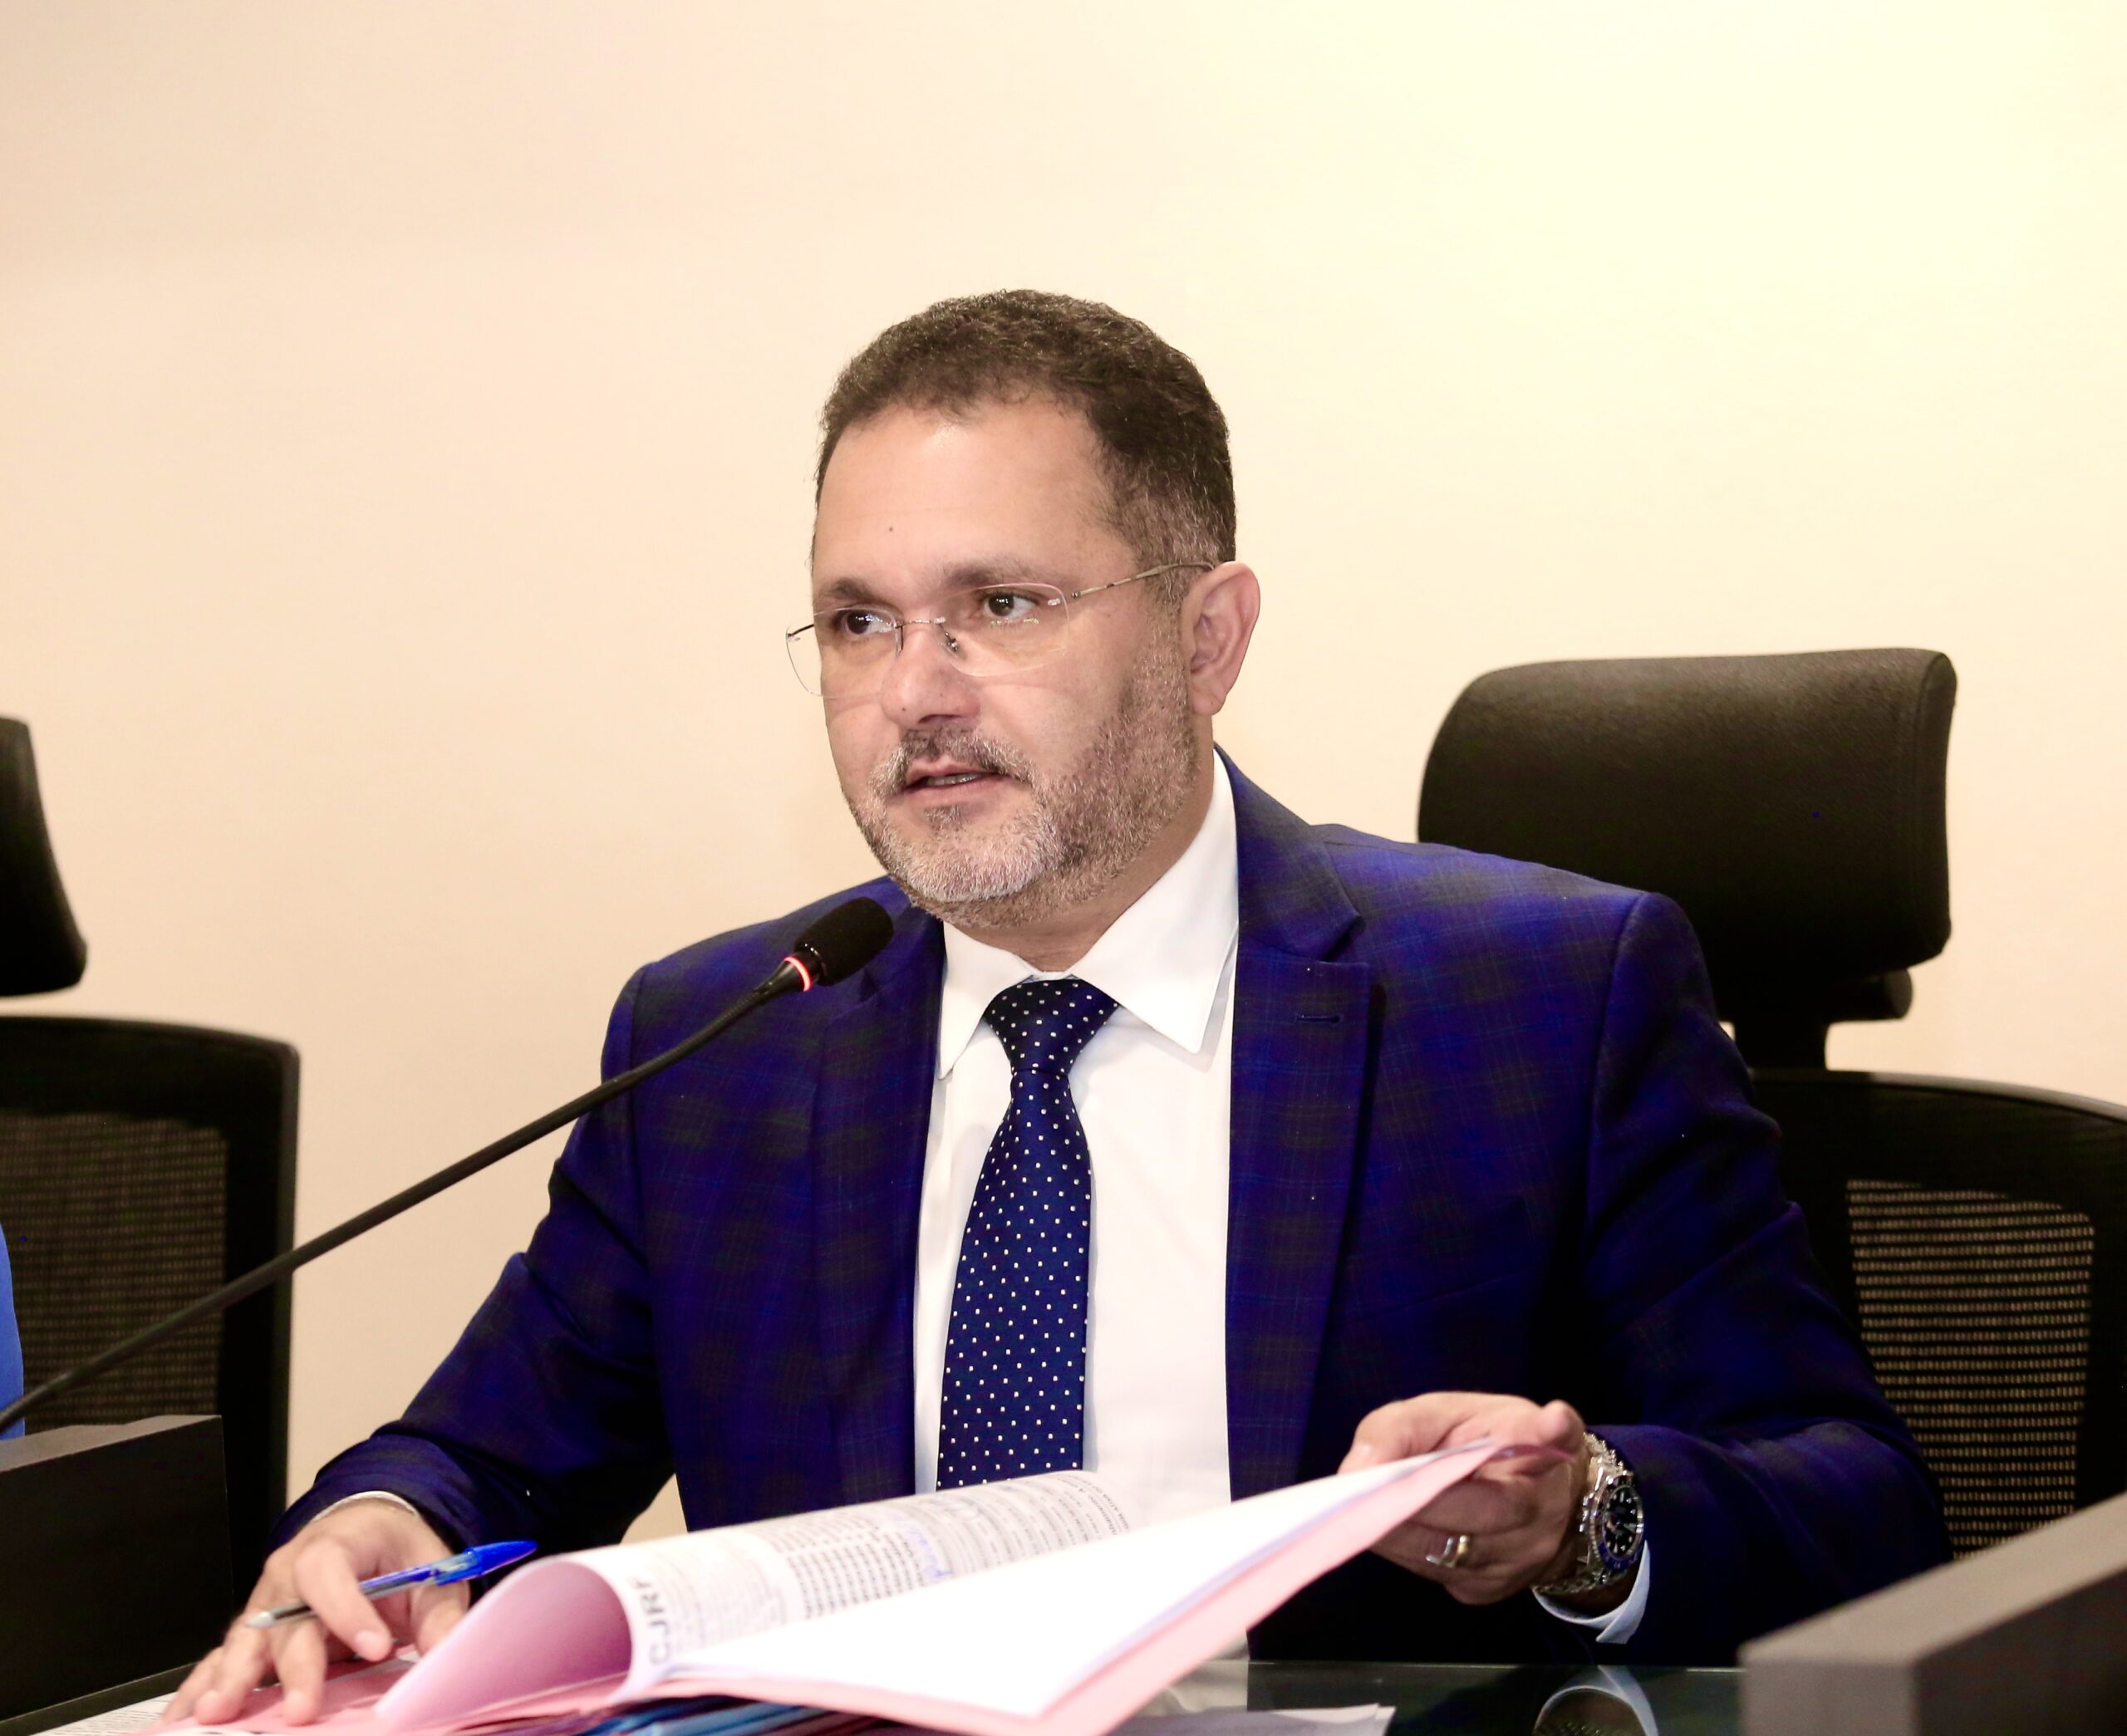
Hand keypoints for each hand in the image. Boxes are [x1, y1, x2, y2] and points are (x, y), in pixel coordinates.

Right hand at [165, 1500, 465, 1726]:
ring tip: (215, 1716)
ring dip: (230, 1680)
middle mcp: (288, 1573)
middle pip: (285, 1620)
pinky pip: (222, 1659)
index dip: (349, 1610)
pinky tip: (181, 1718)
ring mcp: (265, 1605)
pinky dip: (201, 1687)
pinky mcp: (254, 1635)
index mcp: (336, 1544)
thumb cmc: (397, 1549)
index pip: (331, 1571)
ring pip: (244, 1642)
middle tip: (302, 1710)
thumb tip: (449, 1656)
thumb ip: (441, 1615)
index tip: (377, 1648)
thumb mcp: (432, 1569)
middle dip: (294, 1667)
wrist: (368, 1529)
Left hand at [1340, 1391, 1602, 1607]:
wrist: (1516, 1503)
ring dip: (1399, 1530)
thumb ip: (1400, 1430)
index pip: (1555, 1439)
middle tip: (1362, 1489)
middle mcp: (1545, 1506)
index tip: (1554, 1420)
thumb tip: (1356, 1469)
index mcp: (1541, 1446)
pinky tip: (1386, 1528)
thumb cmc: (1476, 1444)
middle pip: (1485, 1511)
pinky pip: (1438, 1573)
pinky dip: (1404, 1550)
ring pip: (1451, 1552)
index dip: (1551, 1431)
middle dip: (1417, 1501)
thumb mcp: (1441, 1414)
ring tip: (1360, 1507)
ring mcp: (1524, 1557)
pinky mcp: (1490, 1591)